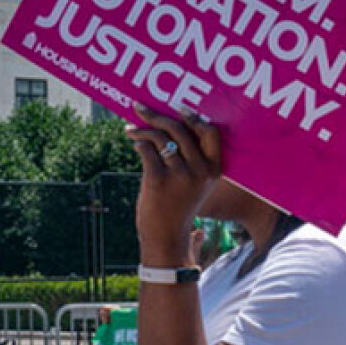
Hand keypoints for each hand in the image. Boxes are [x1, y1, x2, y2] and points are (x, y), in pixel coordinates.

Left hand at [129, 106, 221, 263]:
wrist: (166, 236)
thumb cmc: (178, 206)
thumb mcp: (196, 184)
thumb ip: (192, 159)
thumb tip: (168, 126)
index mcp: (214, 170)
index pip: (211, 133)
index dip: (194, 117)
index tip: (179, 108)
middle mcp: (200, 170)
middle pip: (180, 129)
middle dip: (157, 115)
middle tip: (140, 109)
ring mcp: (180, 175)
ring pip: (159, 137)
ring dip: (141, 130)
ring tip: (131, 132)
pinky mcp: (159, 179)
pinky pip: (146, 149)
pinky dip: (138, 144)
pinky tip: (135, 145)